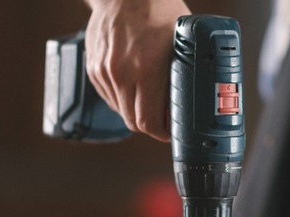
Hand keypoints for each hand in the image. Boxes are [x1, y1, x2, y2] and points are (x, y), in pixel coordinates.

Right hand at [84, 0, 190, 141]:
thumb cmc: (159, 12)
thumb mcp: (183, 42)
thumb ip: (186, 73)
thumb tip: (195, 101)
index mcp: (145, 69)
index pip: (149, 122)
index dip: (163, 133)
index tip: (173, 131)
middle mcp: (120, 73)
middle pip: (133, 121)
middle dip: (152, 126)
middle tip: (166, 122)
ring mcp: (103, 71)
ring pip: (121, 111)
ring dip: (137, 112)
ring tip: (153, 103)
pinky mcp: (93, 67)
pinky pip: (109, 97)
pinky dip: (123, 99)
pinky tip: (136, 89)